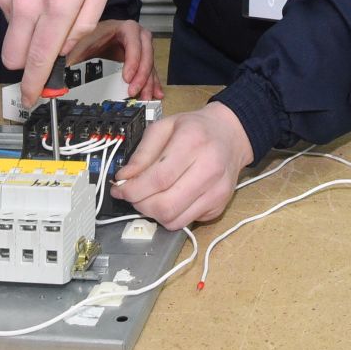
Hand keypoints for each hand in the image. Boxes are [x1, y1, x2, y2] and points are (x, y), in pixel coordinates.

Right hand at [0, 0, 117, 109]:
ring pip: (11, 33)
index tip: (35, 98)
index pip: (41, 57)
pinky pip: (6, 10)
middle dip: (28, 63)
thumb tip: (68, 47)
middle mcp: (26, 2)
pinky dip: (20, 7)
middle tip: (45, 53)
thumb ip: (87, 19)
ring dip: (27, 30)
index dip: (37, 83)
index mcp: (58, 3)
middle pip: (14, 57)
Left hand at [67, 19, 163, 100]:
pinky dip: (152, 82)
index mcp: (123, 28)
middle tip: (134, 91)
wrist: (94, 34)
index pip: (134, 42)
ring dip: (149, 81)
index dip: (133, 60)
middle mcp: (136, 36)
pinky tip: (156, 92)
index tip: (127, 78)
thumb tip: (54, 74)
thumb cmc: (88, 36)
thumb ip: (68, 57)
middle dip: (142, 74)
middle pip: (146, 53)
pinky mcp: (140, 58)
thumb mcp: (78, 44)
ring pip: (150, 63)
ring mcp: (141, 47)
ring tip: (146, 97)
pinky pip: (150, 69)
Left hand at [114, 105, 251, 230]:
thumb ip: (142, 153)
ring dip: (153, 214)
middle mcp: (209, 169)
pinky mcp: (219, 205)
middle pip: (165, 205)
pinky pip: (185, 222)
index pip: (158, 179)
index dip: (132, 190)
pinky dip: (170, 216)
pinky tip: (170, 199)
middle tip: (133, 195)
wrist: (231, 135)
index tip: (119, 189)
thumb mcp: (164, 127)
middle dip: (140, 205)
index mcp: (193, 143)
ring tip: (150, 198)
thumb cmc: (196, 129)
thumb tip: (124, 177)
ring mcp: (217, 191)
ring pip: (173, 220)